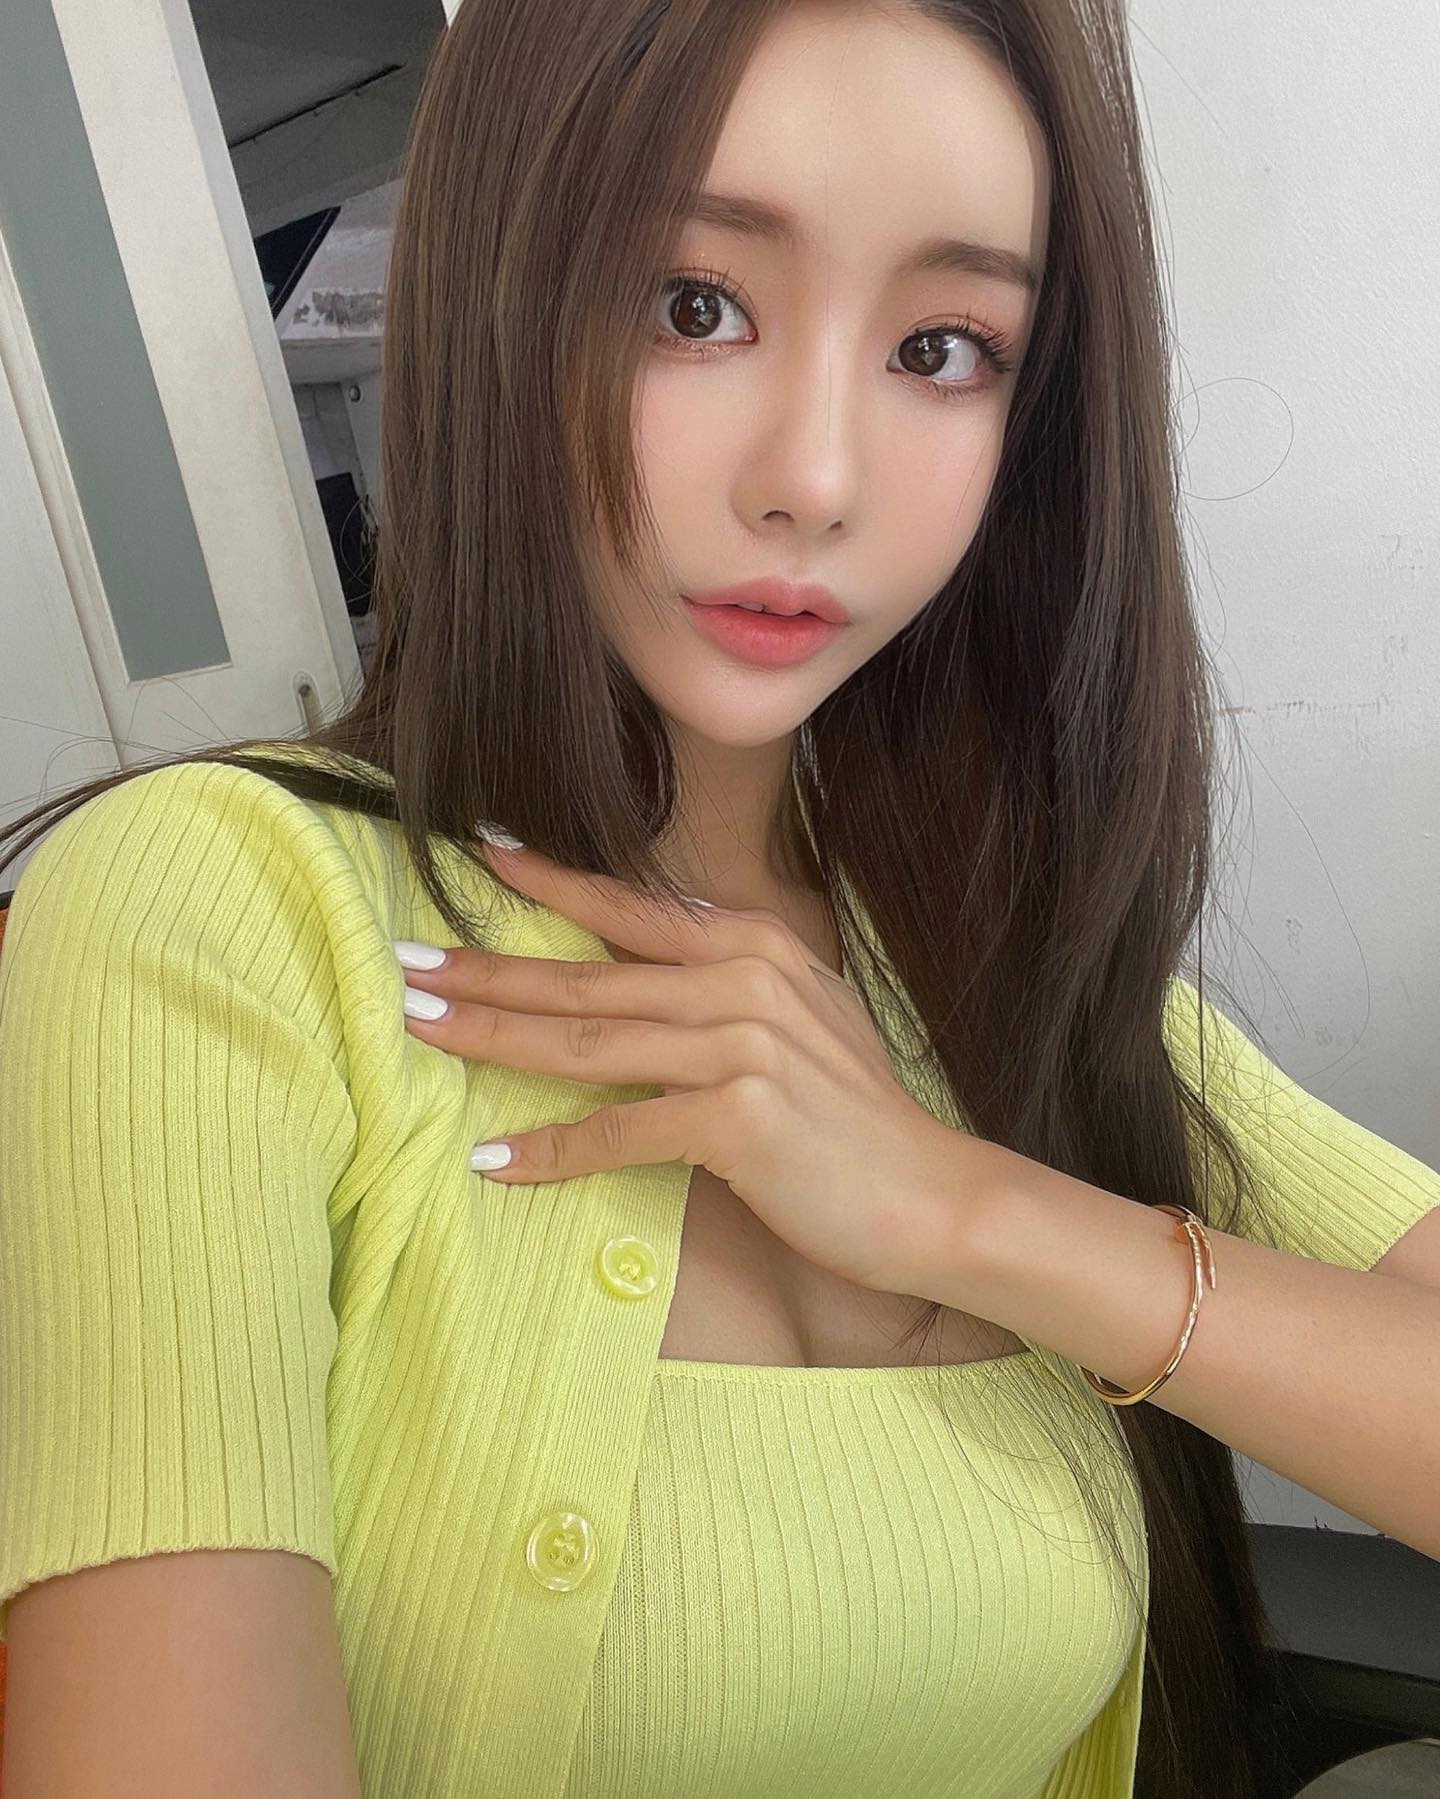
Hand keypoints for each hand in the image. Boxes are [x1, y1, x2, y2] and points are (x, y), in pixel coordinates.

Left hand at [395, 839, 968, 1295]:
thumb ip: (724, 981)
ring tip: (421, 1029)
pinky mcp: (735, 1117)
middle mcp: (742, 980)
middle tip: (406, 965)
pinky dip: (550, 1152)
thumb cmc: (855, 1115)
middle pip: (587, 979)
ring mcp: (740, 1045)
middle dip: (487, 971)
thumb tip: (638, 966)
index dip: (549, 885)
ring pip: (587, 1043)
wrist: (930, 1194)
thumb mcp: (799, 1016)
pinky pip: (617, 1131)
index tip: (478, 857)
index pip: (629, 908)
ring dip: (493, 1039)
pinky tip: (494, 1162)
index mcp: (754, 946)